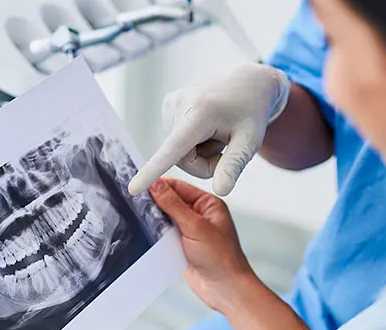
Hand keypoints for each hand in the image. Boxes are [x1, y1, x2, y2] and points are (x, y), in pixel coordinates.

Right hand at [129, 63, 290, 196]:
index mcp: (200, 112)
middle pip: (181, 159)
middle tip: (226, 149)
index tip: (132, 188)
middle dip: (203, 164)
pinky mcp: (167, 105)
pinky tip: (208, 126)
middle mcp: (179, 104)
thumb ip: (233, 166)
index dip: (152, 171)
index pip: (173, 149)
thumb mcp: (250, 141)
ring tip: (218, 133)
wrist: (248, 81)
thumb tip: (220, 191)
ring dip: (199, 153)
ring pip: (177, 152)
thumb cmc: (253, 111)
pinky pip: (175, 141)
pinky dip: (193, 142)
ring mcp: (170, 104)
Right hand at [151, 178, 256, 312]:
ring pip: (165, 219)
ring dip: (154, 220)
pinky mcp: (182, 246)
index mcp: (208, 204)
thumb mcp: (195, 227)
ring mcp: (190, 231)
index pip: (179, 187)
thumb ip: (174, 205)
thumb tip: (156, 185)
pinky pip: (164, 235)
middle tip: (135, 202)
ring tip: (139, 218)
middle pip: (170, 201)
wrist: (224, 290)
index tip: (139, 184)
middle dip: (154, 203)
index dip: (159, 185)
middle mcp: (199, 215)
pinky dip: (155, 235)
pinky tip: (146, 234)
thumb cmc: (221, 259)